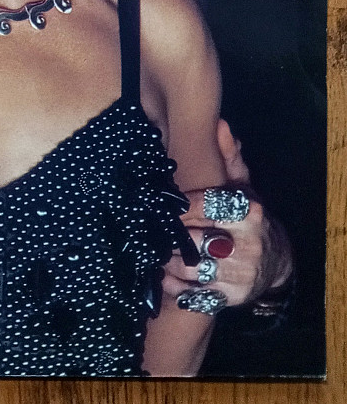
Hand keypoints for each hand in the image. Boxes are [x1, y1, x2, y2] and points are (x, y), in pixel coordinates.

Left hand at [163, 121, 291, 307]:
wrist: (275, 263)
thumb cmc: (247, 216)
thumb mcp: (242, 186)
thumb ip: (227, 157)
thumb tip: (219, 123)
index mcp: (248, 211)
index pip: (205, 204)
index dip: (179, 204)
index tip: (159, 200)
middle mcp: (247, 244)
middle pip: (195, 237)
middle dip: (168, 232)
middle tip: (147, 225)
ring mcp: (240, 274)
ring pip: (191, 266)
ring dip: (166, 259)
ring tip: (152, 247)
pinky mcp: (230, 298)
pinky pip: (194, 293)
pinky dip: (173, 285)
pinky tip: (160, 274)